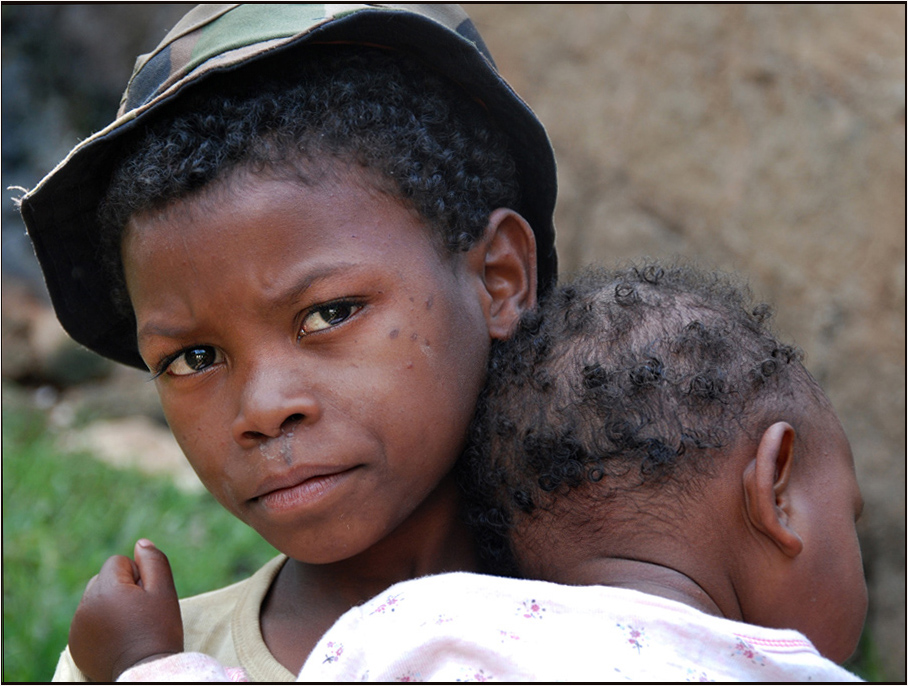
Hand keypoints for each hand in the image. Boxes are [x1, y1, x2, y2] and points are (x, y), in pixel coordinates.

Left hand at [68, 539, 182, 681]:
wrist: (147, 672)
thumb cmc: (160, 630)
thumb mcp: (165, 591)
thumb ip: (154, 561)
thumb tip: (140, 543)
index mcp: (106, 588)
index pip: (117, 562)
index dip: (137, 576)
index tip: (146, 597)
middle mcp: (85, 604)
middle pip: (102, 579)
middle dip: (120, 588)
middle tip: (139, 612)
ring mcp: (77, 626)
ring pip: (94, 599)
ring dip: (110, 605)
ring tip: (129, 626)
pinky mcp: (75, 644)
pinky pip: (87, 621)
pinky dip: (100, 625)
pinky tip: (117, 638)